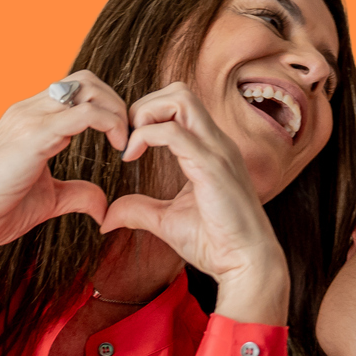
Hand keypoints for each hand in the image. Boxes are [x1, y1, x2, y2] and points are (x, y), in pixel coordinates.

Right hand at [0, 71, 128, 322]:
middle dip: (116, 103)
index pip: (76, 90)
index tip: (121, 140)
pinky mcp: (34, 136)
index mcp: (29, 118)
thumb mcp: (48, 198)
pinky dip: (111, 124)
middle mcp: (28, 110)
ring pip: (88, 90)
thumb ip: (77, 194)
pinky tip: (118, 149)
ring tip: (124, 142)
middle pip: (85, 80)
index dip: (106, 107)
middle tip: (128, 137)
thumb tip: (102, 205)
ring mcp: (30, 119)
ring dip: (117, 112)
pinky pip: (84, 114)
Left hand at [101, 82, 288, 324]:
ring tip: (130, 144)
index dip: (147, 115)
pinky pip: (175, 133)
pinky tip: (131, 157)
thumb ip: (139, 210)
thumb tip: (108, 216)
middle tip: (126, 139)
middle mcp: (216, 143)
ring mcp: (217, 152)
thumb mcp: (167, 222)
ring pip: (180, 99)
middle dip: (144, 106)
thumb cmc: (216, 244)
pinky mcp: (212, 167)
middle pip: (179, 91)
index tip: (128, 146)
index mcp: (210, 150)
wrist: (246, 264)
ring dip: (146, 114)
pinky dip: (145, 136)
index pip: (179, 105)